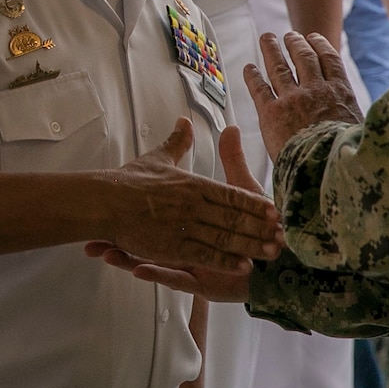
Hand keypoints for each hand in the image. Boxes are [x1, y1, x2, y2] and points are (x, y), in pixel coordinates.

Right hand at [95, 119, 281, 274]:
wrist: (104, 201)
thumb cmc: (131, 181)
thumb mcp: (158, 158)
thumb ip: (176, 143)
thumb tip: (184, 121)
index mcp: (194, 185)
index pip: (232, 195)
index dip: (254, 203)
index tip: (275, 208)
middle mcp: (194, 206)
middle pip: (234, 219)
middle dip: (260, 228)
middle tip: (284, 236)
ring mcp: (184, 228)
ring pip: (225, 239)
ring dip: (250, 246)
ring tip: (272, 252)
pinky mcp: (171, 248)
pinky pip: (204, 256)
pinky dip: (225, 261)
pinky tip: (242, 266)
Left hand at [245, 32, 363, 160]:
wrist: (328, 170)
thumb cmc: (348, 158)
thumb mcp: (363, 130)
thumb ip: (357, 119)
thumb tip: (366, 122)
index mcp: (341, 93)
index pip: (330, 60)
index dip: (320, 46)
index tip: (314, 38)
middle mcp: (316, 90)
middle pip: (304, 57)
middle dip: (296, 43)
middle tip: (290, 35)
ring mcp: (293, 99)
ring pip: (280, 67)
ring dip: (272, 50)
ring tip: (267, 39)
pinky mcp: (272, 113)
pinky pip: (259, 89)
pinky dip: (253, 76)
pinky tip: (248, 68)